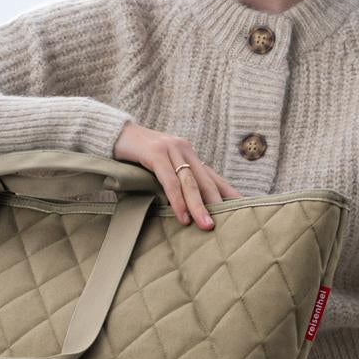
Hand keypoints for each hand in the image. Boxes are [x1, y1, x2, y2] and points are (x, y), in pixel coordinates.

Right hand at [114, 122, 243, 227]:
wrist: (112, 132)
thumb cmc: (135, 155)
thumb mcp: (159, 168)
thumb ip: (174, 182)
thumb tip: (186, 209)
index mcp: (188, 154)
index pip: (214, 177)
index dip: (230, 194)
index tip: (246, 210)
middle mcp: (184, 149)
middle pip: (206, 182)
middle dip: (219, 205)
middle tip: (231, 225)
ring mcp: (170, 149)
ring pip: (190, 183)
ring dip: (199, 207)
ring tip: (206, 226)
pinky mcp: (155, 153)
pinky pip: (169, 181)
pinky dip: (177, 200)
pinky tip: (182, 216)